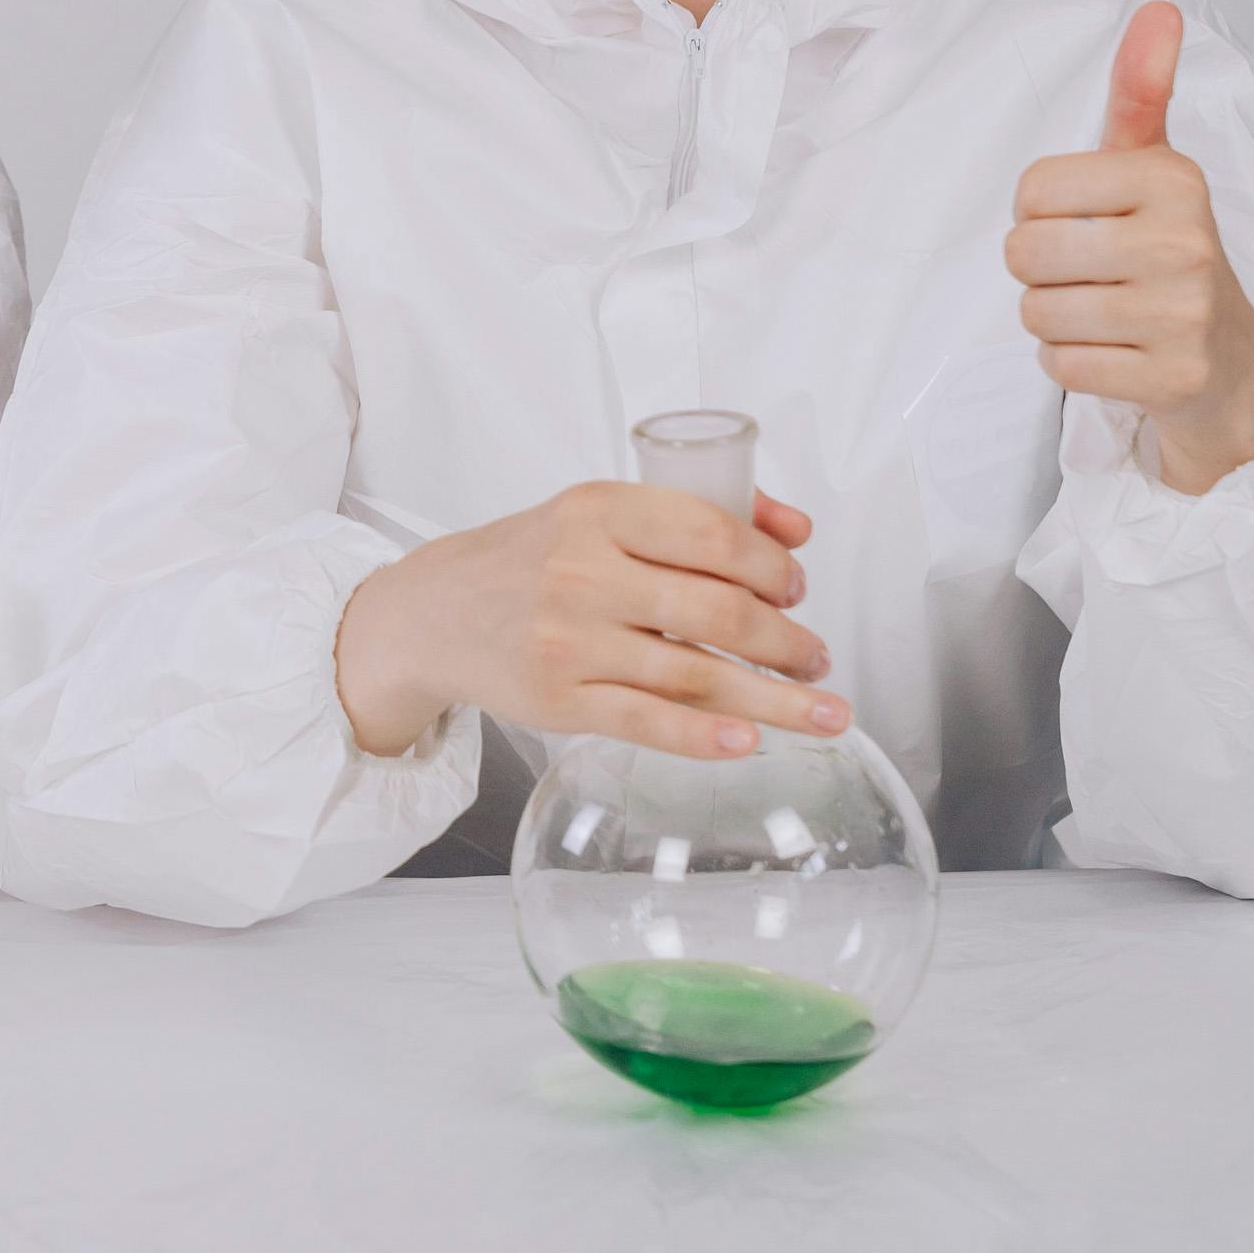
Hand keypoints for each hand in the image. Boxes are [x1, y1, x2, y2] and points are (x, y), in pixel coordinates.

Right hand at [332, 480, 842, 760]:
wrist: (432, 614)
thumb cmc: (531, 561)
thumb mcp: (599, 514)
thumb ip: (694, 513)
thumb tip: (796, 531)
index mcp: (598, 510)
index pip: (711, 532)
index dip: (772, 565)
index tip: (798, 589)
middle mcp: (582, 571)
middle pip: (716, 610)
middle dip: (787, 642)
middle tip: (818, 659)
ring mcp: (569, 640)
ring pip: (695, 673)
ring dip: (773, 699)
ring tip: (821, 711)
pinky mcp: (557, 701)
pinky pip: (648, 722)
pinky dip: (705, 736)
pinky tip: (748, 742)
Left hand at [1007, 0, 1253, 495]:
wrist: (1228, 360)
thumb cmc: (1171, 250)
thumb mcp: (1156, 165)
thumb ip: (1142, 90)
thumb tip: (1159, 9)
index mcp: (1174, 178)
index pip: (1032, 189)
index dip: (1038, 211)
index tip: (1083, 220)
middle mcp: (1185, 241)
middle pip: (1024, 253)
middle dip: (1038, 268)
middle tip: (1087, 272)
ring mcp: (1181, 314)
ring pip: (1037, 312)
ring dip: (1052, 318)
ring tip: (1103, 311)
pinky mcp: (1171, 378)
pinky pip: (1060, 366)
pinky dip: (1071, 363)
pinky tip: (1114, 352)